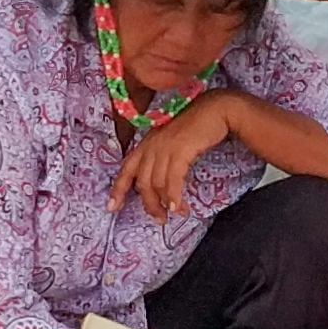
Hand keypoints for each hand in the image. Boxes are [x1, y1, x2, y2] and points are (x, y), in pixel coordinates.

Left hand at [110, 92, 244, 218]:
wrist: (216, 109)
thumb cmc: (197, 125)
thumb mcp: (172, 140)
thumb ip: (162, 156)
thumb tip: (160, 182)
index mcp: (147, 142)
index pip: (127, 168)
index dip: (118, 189)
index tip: (111, 207)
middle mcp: (151, 144)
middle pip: (142, 182)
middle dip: (149, 204)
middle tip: (159, 219)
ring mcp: (164, 147)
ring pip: (157, 184)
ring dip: (165, 203)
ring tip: (176, 213)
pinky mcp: (180, 150)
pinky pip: (172, 180)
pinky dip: (174, 196)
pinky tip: (178, 206)